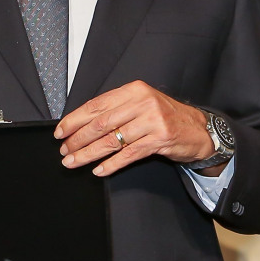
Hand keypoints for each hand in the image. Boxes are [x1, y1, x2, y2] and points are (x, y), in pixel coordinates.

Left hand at [55, 80, 218, 177]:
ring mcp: (152, 121)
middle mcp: (142, 103)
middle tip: (64, 151)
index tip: (60, 132)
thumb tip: (82, 124)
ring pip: (111, 140)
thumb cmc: (166, 117)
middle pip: (101, 123)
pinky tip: (99, 170)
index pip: (96, 105)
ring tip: (73, 161)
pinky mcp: (159, 139)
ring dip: (88, 154)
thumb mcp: (143, 104)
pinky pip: (128, 154)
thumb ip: (118, 109)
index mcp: (134, 90)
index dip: (75, 120)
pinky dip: (111, 164)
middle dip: (78, 139)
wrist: (199, 129)